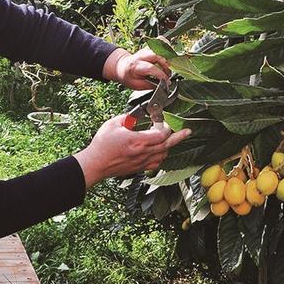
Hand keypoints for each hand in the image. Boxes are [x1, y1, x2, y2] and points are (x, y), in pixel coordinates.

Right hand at [73, 114, 190, 188]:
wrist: (96, 164)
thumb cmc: (102, 144)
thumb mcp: (113, 124)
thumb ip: (128, 118)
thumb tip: (137, 115)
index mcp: (137, 140)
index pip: (161, 134)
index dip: (164, 126)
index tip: (161, 120)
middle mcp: (142, 152)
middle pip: (166, 145)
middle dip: (178, 137)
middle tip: (187, 131)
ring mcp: (142, 162)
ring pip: (163, 154)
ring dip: (168, 146)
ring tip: (171, 139)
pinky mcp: (139, 168)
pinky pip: (156, 163)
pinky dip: (161, 156)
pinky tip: (160, 151)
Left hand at [103, 47, 171, 90]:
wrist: (121, 67)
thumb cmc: (128, 76)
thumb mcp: (136, 85)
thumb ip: (149, 85)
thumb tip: (162, 86)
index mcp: (135, 66)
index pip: (150, 68)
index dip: (161, 75)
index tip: (166, 81)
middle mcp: (140, 56)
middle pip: (156, 55)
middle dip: (165, 66)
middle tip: (167, 74)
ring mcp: (145, 50)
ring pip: (159, 48)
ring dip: (166, 58)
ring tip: (167, 68)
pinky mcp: (149, 48)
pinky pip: (160, 43)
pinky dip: (166, 49)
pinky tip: (168, 56)